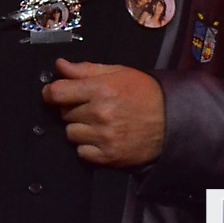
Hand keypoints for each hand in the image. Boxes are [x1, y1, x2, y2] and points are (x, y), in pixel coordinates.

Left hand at [41, 59, 164, 167]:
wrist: (173, 121)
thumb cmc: (145, 93)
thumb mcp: (118, 72)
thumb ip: (86, 69)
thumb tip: (60, 65)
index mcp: (100, 89)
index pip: (57, 93)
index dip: (50, 92)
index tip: (52, 94)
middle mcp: (100, 114)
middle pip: (63, 113)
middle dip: (71, 109)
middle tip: (89, 107)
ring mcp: (104, 137)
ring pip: (70, 133)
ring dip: (79, 128)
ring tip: (97, 123)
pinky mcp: (110, 156)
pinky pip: (82, 152)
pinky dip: (87, 147)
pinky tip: (101, 138)